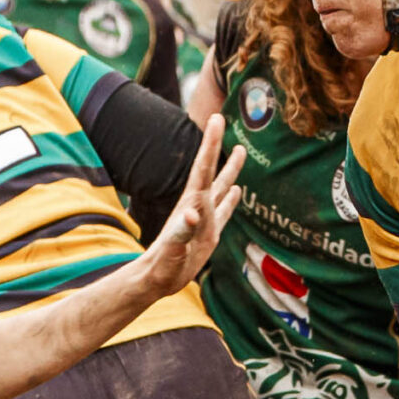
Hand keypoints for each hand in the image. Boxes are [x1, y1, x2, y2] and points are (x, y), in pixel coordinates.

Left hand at [136, 117, 245, 295]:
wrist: (157, 280)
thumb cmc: (162, 267)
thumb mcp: (172, 250)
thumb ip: (181, 232)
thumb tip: (192, 214)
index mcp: (192, 205)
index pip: (203, 168)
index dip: (211, 143)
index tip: (216, 119)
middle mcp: (198, 206)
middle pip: (211, 170)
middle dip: (216, 146)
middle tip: (221, 118)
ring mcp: (205, 219)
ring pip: (221, 188)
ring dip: (230, 169)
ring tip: (241, 150)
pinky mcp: (209, 234)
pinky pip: (224, 211)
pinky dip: (231, 200)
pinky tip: (237, 191)